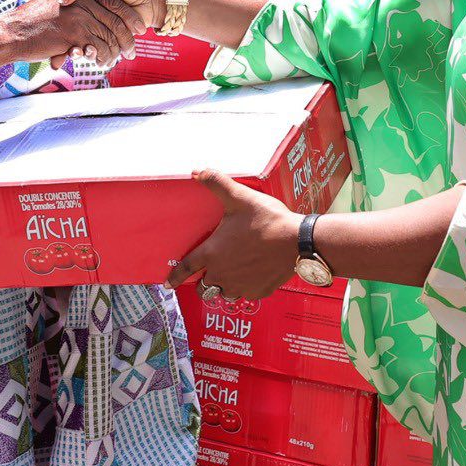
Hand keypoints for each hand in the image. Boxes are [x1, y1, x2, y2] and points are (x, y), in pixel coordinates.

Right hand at [0, 0, 147, 69]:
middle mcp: (83, 1)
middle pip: (117, 21)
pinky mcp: (76, 33)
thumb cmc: (32, 22)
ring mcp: (80, 16)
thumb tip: (91, 16)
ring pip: (111, 36)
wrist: (12, 32)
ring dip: (117, 52)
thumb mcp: (55, 4)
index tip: (138, 30)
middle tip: (132, 52)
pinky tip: (102, 63)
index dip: (129, 18)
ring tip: (118, 61)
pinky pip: (100, 48)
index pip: (115, 3)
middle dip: (128, 39)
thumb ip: (74, 6)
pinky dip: (104, 58)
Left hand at [165, 169, 301, 299]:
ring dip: (223, 286)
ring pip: (224, 292)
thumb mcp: (239, 197)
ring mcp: (241, 286)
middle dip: (203, 281)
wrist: (297, 242)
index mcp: (212, 254)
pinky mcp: (259, 291)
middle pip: (204, 286)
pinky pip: (246, 294)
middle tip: (210, 271)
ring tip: (231, 274)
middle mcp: (223, 274)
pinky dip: (245, 287)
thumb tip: (197, 172)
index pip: (186, 269)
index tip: (168, 283)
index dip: (175, 276)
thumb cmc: (267, 220)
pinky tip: (252, 275)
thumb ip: (217, 183)